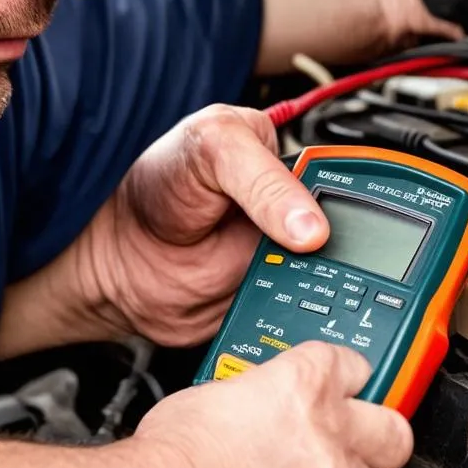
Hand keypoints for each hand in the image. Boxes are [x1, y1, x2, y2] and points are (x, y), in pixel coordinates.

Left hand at [82, 103, 329, 348]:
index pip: (341, 177)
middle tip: (311, 255)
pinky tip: (283, 307)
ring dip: (324, 287)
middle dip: (342, 250)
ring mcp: (284, 256)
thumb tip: (312, 226)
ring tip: (289, 279)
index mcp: (285, 158)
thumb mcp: (210, 150)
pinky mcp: (272, 297)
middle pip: (347, 233)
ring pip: (333, 278)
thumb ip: (263, 180)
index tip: (329, 224)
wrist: (116, 256)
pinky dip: (300, 317)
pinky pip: (303, 312)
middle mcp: (292, 210)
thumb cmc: (156, 185)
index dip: (351, 199)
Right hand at [136, 341, 413, 467]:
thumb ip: (258, 392)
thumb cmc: (174, 461)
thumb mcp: (213, 392)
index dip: (346, 374)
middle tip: (356, 436)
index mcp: (302, 385)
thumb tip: (261, 400)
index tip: (341, 382)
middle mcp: (331, 437)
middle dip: (377, 433)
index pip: (354, 365)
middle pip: (393, 430)